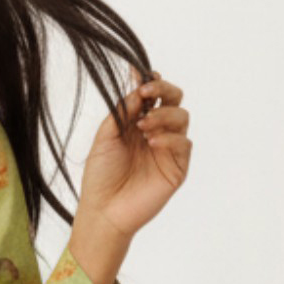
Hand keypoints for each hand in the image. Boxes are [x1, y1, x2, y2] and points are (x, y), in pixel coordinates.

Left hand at [80, 73, 191, 241]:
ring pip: (181, 116)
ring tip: (143, 127)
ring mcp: (168, 148)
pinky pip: (184, 143)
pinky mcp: (177, 166)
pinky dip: (170, 138)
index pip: (150, 96)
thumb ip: (121, 112)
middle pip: (173, 99)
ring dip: (163, 115)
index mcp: (136, 123)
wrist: (104, 210)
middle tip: (148, 90)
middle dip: (164, 89)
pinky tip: (152, 142)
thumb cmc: (100, 177)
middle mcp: (155, 131)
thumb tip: (137, 89)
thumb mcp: (105, 139)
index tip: (141, 73)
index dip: (149, 81)